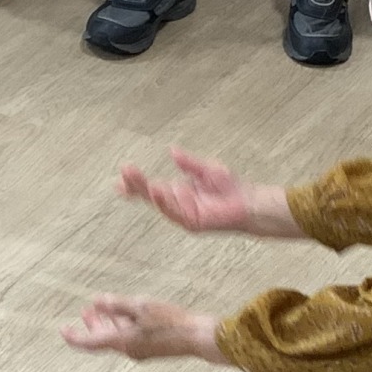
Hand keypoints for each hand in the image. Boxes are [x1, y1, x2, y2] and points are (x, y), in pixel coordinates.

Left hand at [62, 295, 227, 361]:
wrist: (198, 337)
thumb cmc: (171, 321)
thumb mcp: (141, 306)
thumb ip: (117, 304)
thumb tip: (97, 301)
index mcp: (122, 342)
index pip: (90, 343)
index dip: (74, 337)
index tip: (62, 331)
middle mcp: (128, 350)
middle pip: (102, 340)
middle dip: (91, 326)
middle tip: (84, 312)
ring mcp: (140, 351)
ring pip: (116, 338)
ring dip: (107, 324)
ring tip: (100, 310)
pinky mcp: (151, 348)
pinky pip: (129, 338)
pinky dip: (121, 326)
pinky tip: (125, 315)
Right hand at [116, 146, 295, 236]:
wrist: (249, 202)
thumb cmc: (232, 189)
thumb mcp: (206, 169)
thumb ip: (188, 163)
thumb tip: (171, 150)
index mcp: (179, 192)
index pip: (152, 186)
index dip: (137, 181)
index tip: (123, 172)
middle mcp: (179, 203)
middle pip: (151, 194)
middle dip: (136, 185)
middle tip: (122, 174)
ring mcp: (184, 213)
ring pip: (159, 203)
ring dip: (145, 191)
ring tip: (131, 179)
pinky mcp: (193, 221)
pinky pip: (175, 212)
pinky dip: (164, 202)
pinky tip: (156, 189)